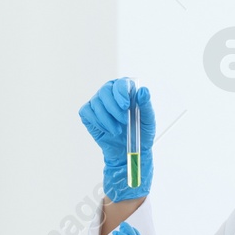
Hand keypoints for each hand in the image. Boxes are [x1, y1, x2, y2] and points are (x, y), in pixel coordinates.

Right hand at [79, 77, 154, 200]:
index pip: (120, 83)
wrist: (129, 151)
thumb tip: (143, 91)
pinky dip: (97, 122)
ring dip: (107, 119)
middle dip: (113, 107)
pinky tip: (107, 130)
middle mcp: (110, 93)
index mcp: (125, 90)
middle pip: (105, 91)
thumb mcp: (148, 120)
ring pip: (96, 103)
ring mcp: (98, 103)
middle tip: (124, 121)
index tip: (125, 106)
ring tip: (117, 131)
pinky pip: (87, 113)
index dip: (121, 92)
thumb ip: (146, 105)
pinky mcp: (88, 114)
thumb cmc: (140, 133)